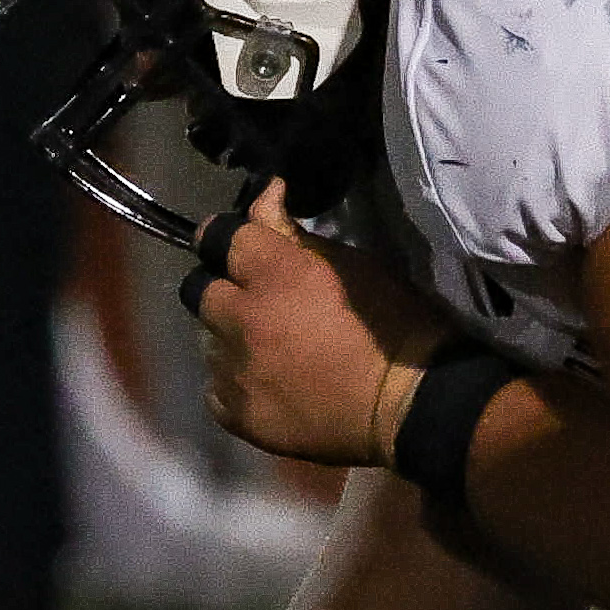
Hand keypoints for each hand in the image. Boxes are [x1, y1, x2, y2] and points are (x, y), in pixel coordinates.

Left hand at [183, 182, 457, 466]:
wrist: (410, 405)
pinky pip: (215, 388)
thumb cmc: (394, 324)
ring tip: (267, 348)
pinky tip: (265, 383)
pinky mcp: (236, 414)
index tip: (239, 245)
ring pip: (207, 340)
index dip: (225, 237)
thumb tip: (264, 194)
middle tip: (255, 300)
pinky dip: (234, 382)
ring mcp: (234, 371)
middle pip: (198, 290)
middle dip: (222, 288)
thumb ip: (294, 232)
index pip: (217, 237)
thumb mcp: (353, 263)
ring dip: (230, 337)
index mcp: (273, 275)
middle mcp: (242, 320)